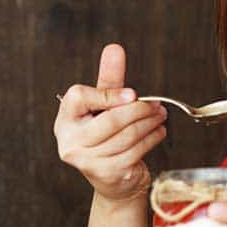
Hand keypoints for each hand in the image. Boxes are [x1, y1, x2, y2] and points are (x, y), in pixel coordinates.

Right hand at [53, 43, 166, 201]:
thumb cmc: (106, 135)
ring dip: (150, 123)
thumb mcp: (104, 106)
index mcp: (66, 119)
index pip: (80, 97)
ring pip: (127, 135)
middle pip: (110, 119)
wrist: (112, 178)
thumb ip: (109, 80)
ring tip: (160, 115)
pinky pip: (135, 150)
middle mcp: (70, 141)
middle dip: (139, 109)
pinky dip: (152, 138)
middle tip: (157, 104)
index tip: (132, 94)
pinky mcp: (107, 173)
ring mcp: (87, 160)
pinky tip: (158, 131)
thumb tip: (114, 48)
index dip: (108, 94)